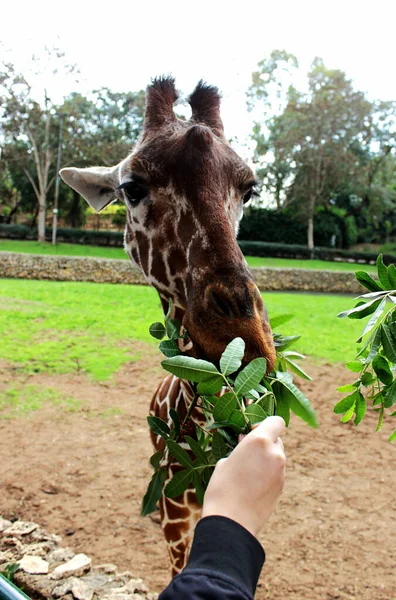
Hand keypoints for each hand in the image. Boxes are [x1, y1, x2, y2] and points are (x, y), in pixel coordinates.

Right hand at [202, 416, 285, 536]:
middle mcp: (274, 453)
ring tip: (248, 471)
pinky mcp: (282, 487)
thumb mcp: (225, 461)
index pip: (276, 421)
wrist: (231, 523)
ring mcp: (281, 471)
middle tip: (247, 452)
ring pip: (277, 456)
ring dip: (266, 458)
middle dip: (265, 442)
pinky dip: (268, 473)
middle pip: (277, 439)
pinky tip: (252, 484)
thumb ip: (241, 448)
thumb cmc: (221, 488)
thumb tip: (246, 444)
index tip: (251, 433)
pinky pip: (277, 472)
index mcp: (259, 441)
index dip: (265, 424)